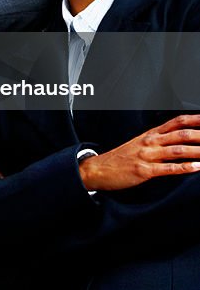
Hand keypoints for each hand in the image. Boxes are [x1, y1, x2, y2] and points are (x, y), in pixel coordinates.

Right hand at [78, 113, 199, 190]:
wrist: (98, 169)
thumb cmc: (120, 158)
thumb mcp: (139, 143)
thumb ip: (158, 140)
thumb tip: (178, 141)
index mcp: (151, 134)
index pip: (176, 122)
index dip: (194, 119)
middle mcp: (150, 141)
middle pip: (181, 134)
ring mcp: (147, 155)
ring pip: (178, 150)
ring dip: (198, 151)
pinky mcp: (144, 170)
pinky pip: (168, 168)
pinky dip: (184, 168)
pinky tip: (197, 168)